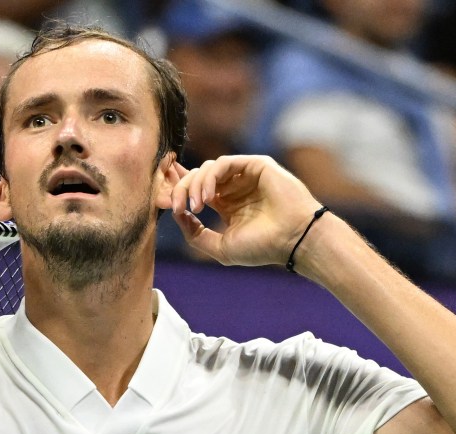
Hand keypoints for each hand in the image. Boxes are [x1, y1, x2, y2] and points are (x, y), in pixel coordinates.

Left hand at [168, 155, 321, 267]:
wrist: (293, 240)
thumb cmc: (262, 247)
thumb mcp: (220, 247)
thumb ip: (195, 234)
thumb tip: (177, 215)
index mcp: (226, 204)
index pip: (195, 189)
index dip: (176, 189)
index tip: (162, 197)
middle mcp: (234, 187)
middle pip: (196, 176)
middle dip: (180, 188)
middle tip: (174, 205)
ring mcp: (245, 175)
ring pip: (207, 168)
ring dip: (195, 186)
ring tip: (196, 206)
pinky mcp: (255, 165)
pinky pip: (224, 163)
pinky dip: (210, 177)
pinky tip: (207, 197)